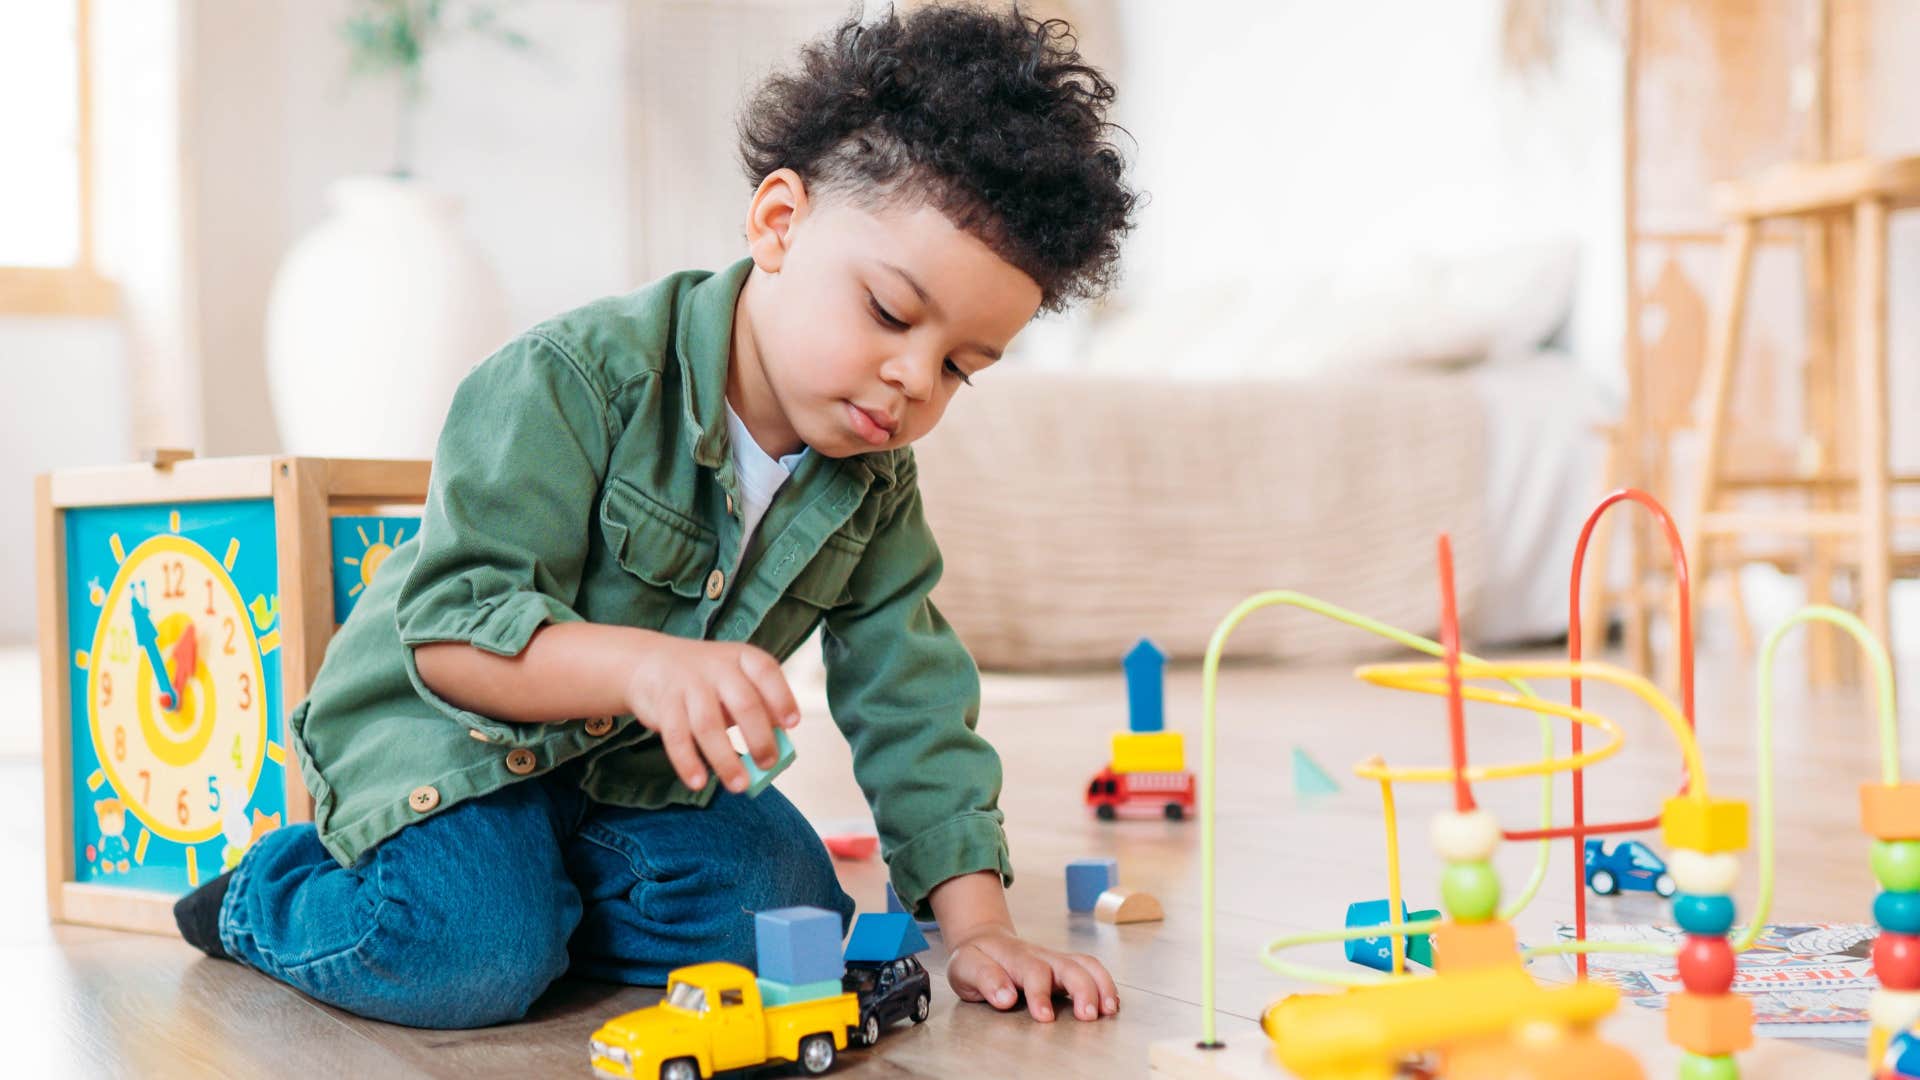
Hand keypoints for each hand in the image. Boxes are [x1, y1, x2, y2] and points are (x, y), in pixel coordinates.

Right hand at [623, 638, 799, 793]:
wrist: (649, 662)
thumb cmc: (706, 680)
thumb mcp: (735, 681)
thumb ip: (758, 707)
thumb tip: (779, 746)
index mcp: (742, 658)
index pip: (766, 671)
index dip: (781, 698)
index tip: (792, 724)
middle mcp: (717, 667)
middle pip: (743, 703)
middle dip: (760, 738)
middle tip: (768, 764)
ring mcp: (688, 685)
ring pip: (709, 725)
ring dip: (726, 759)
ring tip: (739, 785)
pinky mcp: (664, 705)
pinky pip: (677, 736)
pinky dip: (688, 762)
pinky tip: (698, 782)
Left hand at [945, 924, 1118, 1022]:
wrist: (984, 940)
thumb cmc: (975, 958)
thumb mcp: (965, 966)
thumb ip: (984, 979)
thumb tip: (1005, 998)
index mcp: (1014, 956)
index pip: (1032, 971)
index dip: (1041, 994)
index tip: (1045, 1017)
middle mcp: (1040, 955)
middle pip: (1068, 966)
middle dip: (1082, 990)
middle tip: (1087, 1016)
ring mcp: (1055, 959)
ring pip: (1086, 965)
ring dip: (1100, 986)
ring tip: (1108, 1011)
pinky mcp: (1065, 966)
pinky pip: (1091, 969)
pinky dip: (1105, 984)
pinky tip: (1110, 1004)